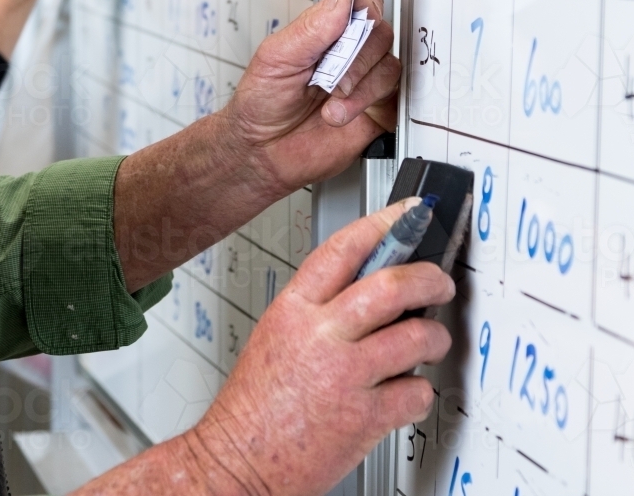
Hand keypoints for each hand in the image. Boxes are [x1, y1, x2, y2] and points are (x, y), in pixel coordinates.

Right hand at [72, 202, 453, 495]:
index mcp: (294, 309)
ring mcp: (345, 376)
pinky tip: (410, 392)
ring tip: (432, 342)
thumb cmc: (254, 404)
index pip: (345, 248)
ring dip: (435, 336)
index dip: (385, 224)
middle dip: (428, 278)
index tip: (410, 213)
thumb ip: (321, 306)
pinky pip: (416, 393)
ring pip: (415, 336)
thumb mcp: (278, 332)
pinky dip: (421, 392)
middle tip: (440, 282)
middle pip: (391, 285)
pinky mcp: (364, 419)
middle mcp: (321, 336)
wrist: (237, 462)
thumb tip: (374, 284)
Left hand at [223, 0, 400, 193]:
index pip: (360, 2)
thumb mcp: (276, 58)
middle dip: (356, 57)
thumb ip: (311, 28)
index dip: (364, 6)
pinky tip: (343, 113)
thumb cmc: (261, 105)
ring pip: (389, 65)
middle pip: (381, 32)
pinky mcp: (376, 110)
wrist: (263, 153)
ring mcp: (364, 81)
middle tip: (329, 76)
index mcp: (325, 32)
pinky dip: (368, 103)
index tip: (352, 23)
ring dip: (359, 86)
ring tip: (330, 103)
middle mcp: (349, 53)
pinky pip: (395, 97)